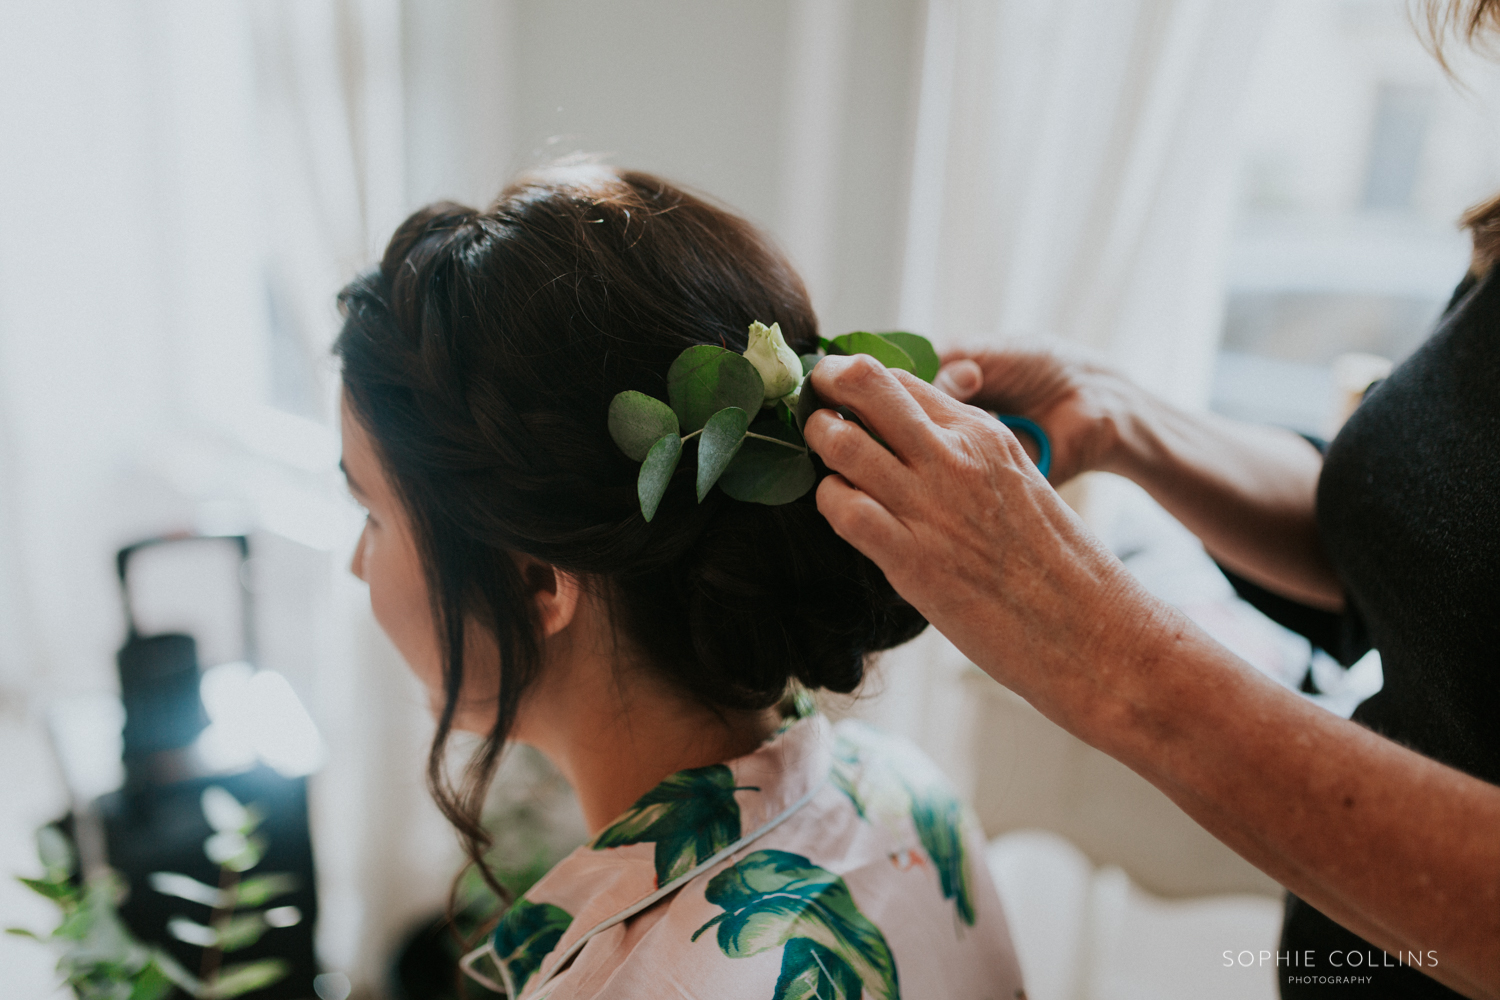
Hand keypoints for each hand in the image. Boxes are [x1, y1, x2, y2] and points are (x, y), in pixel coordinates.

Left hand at [802, 354, 1173, 718]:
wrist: (1095, 632)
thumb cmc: (1057, 568)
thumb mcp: (1017, 485)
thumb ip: (965, 460)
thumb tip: (912, 451)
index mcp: (984, 434)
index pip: (900, 379)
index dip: (856, 381)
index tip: (833, 391)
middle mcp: (955, 457)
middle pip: (863, 384)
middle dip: (823, 386)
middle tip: (808, 402)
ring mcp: (931, 506)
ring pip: (840, 442)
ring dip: (817, 444)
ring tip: (815, 458)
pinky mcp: (913, 559)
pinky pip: (843, 509)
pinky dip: (827, 503)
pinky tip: (835, 511)